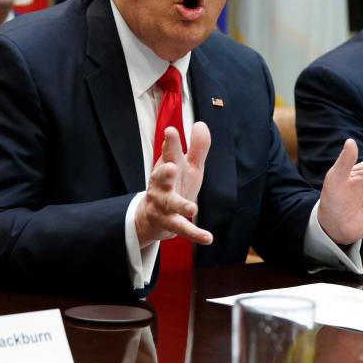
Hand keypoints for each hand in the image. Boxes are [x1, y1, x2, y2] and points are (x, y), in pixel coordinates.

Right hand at [134, 123, 212, 246]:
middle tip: (170, 167)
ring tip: (192, 209)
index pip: (169, 153)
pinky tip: (208, 238)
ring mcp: (163, 204)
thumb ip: (197, 148)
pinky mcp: (168, 223)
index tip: (170, 131)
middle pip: (162, 176)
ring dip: (180, 205)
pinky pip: (182, 229)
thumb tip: (201, 124)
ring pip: (169, 204)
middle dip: (164, 172)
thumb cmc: (175, 185)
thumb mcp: (188, 166)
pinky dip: (195, 234)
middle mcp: (161, 185)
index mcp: (168, 167)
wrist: (154, 216)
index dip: (170, 143)